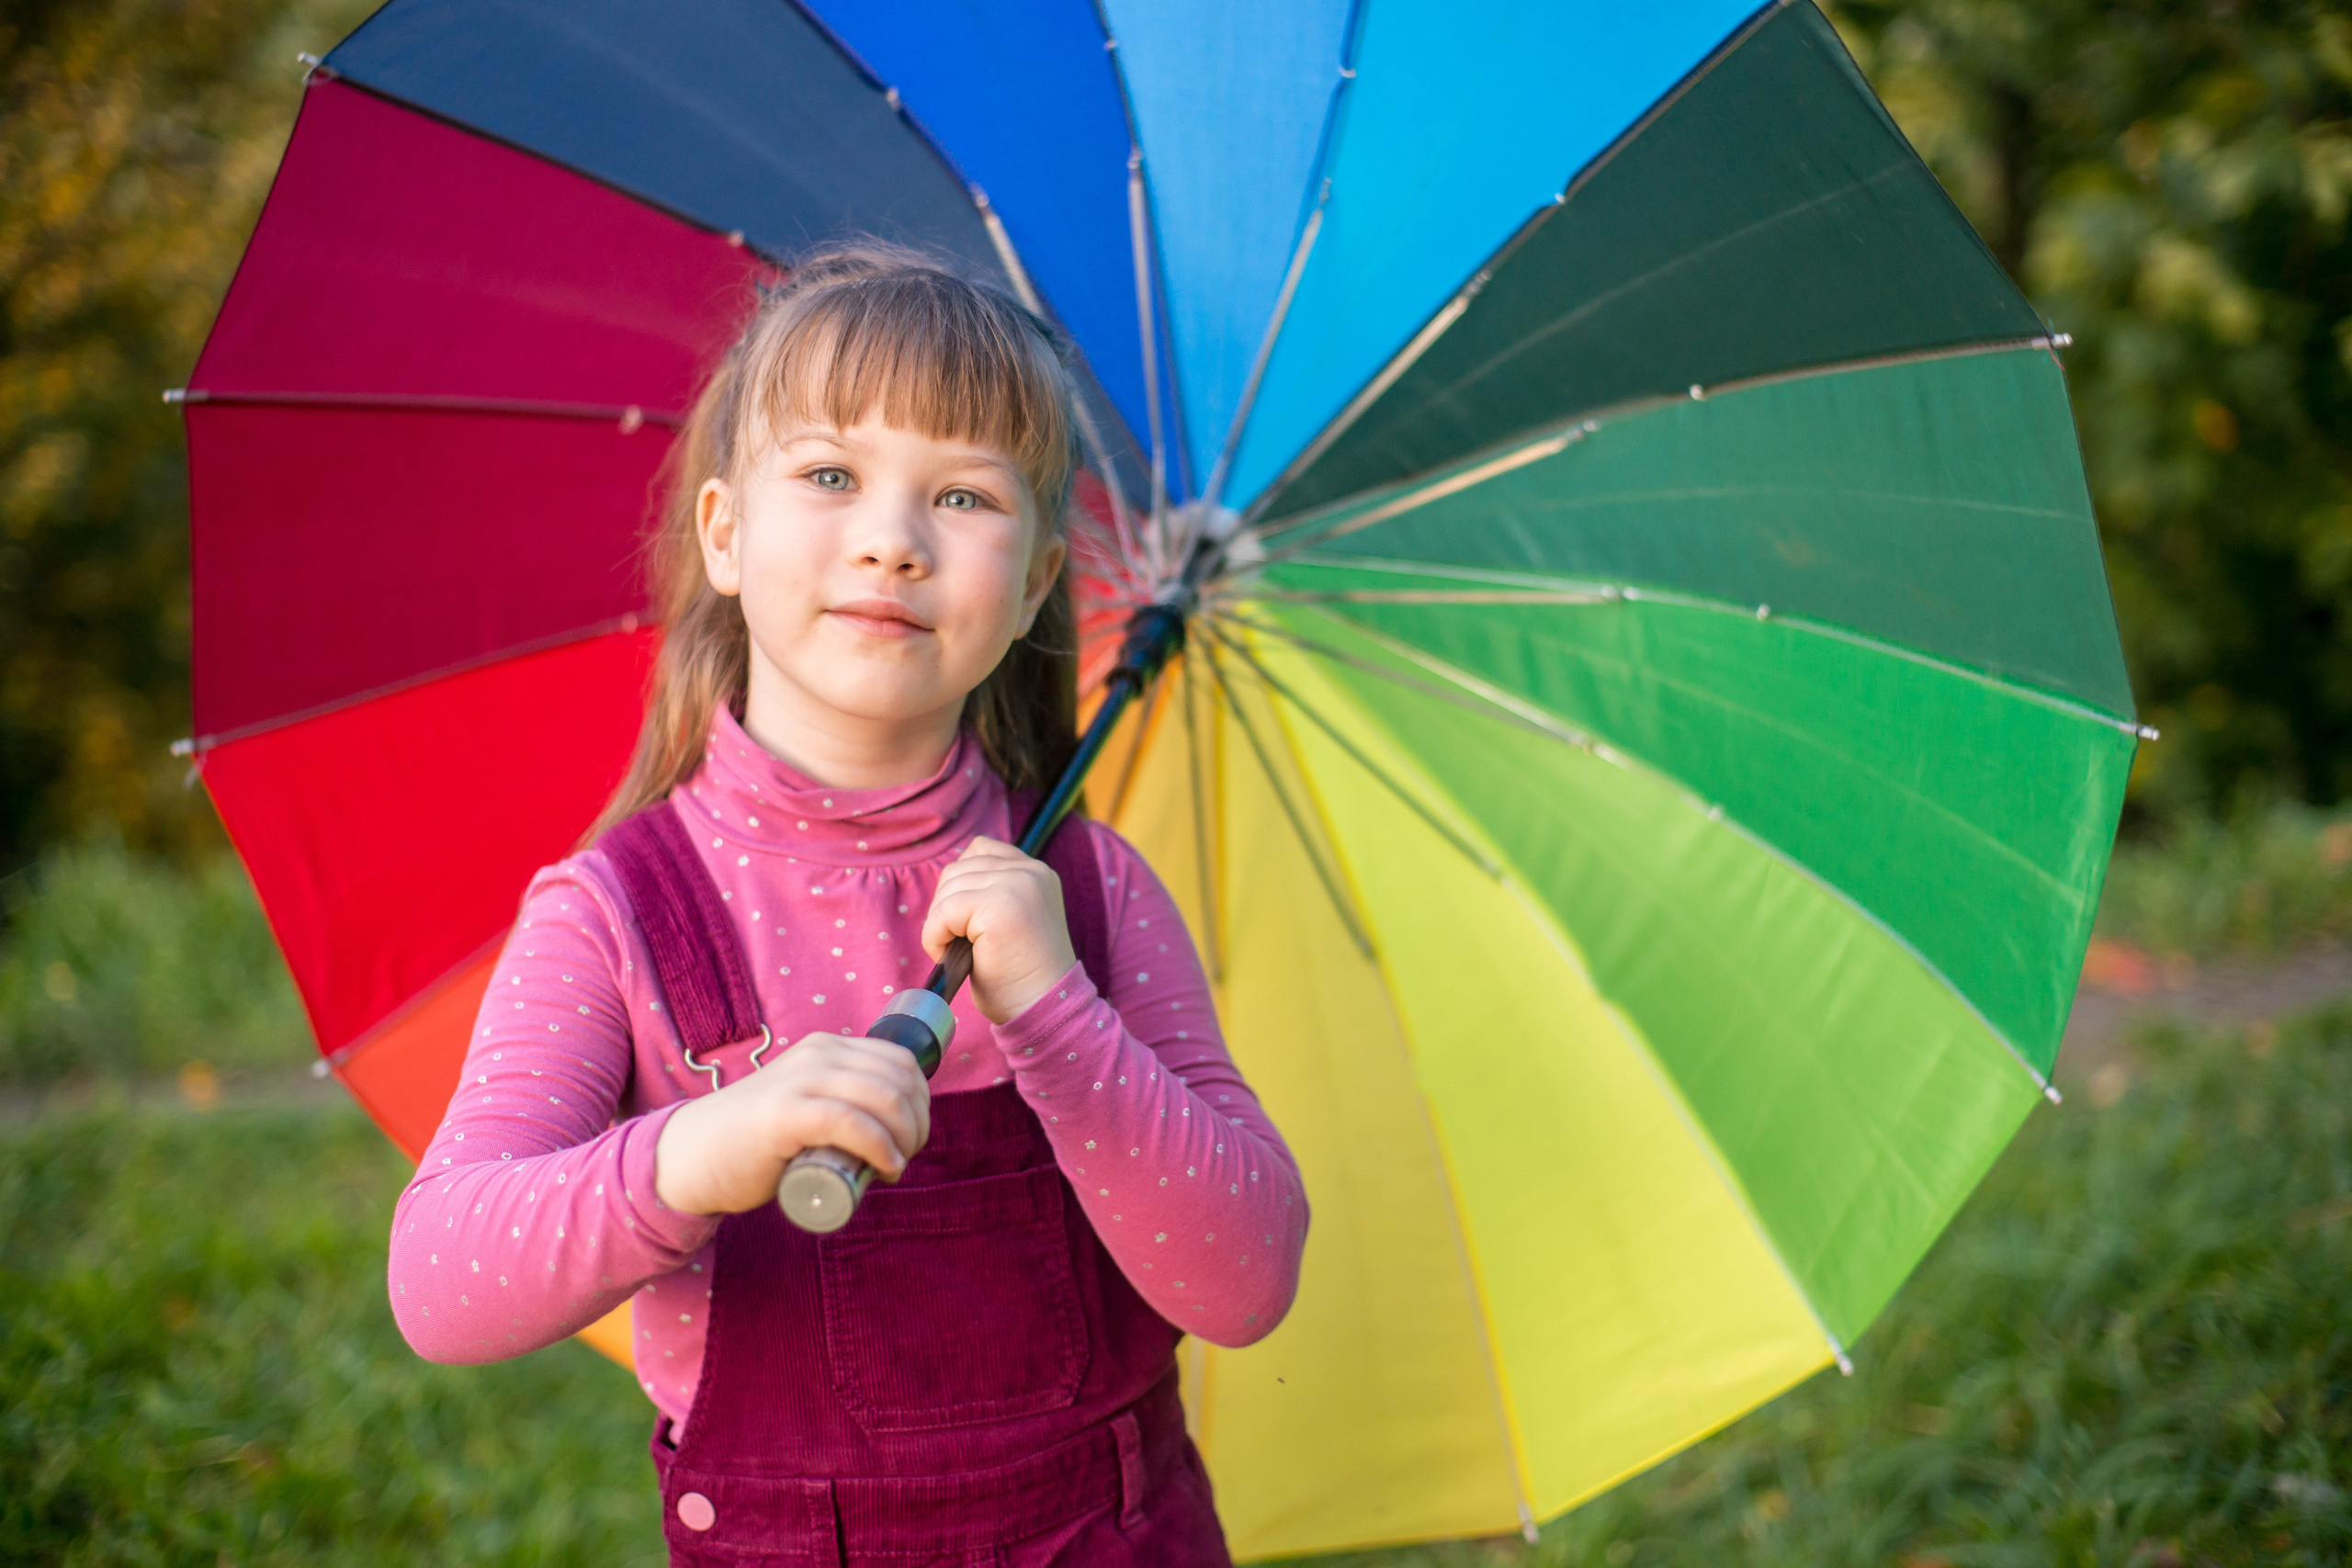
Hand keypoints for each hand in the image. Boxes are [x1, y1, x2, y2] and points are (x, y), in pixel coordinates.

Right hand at [653, 1032, 929, 1215]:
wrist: (692, 1158)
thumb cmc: (755, 1144)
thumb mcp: (806, 1105)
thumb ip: (838, 1101)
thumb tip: (893, 1122)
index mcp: (827, 1048)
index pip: (899, 1062)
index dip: (920, 1101)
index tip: (911, 1138)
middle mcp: (818, 1054)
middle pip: (899, 1080)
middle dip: (917, 1123)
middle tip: (904, 1158)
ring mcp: (801, 1080)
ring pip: (884, 1097)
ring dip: (906, 1137)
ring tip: (895, 1166)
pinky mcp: (786, 1112)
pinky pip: (852, 1121)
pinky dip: (880, 1146)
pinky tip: (886, 1167)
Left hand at [923, 835, 1078, 1024]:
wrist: (1043, 1009)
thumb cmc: (1020, 977)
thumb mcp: (1009, 921)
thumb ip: (990, 892)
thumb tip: (947, 887)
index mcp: (1036, 872)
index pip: (981, 850)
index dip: (962, 886)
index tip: (969, 923)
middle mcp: (1031, 870)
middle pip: (958, 868)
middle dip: (946, 907)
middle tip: (960, 944)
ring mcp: (1018, 883)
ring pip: (948, 888)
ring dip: (940, 923)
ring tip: (960, 952)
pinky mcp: (1000, 904)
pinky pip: (944, 911)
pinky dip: (936, 936)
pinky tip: (953, 956)